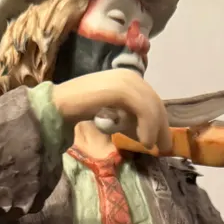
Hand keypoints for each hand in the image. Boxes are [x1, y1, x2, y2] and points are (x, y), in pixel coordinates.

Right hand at [51, 70, 171, 152]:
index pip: (151, 99)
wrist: (60, 104)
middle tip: (163, 148)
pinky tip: (143, 141)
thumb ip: (128, 119)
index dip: (159, 120)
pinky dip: (147, 127)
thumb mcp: (111, 114)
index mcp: (127, 78)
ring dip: (155, 129)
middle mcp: (130, 75)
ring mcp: (125, 80)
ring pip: (152, 106)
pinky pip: (143, 109)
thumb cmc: (80, 110)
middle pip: (155, 102)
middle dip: (161, 127)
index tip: (161, 141)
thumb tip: (147, 136)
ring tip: (150, 146)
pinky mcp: (120, 89)